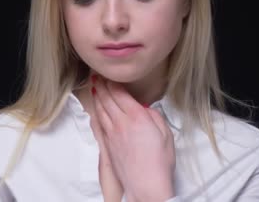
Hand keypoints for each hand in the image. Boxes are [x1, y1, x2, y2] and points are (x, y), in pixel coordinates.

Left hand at [91, 76, 175, 201]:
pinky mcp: (108, 145)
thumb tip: (144, 109)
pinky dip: (95, 113)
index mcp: (136, 116)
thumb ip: (153, 115)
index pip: (120, 94)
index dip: (112, 83)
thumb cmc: (159, 161)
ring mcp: (112, 134)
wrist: (146, 184)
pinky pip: (99, 123)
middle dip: (101, 86)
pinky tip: (94, 109)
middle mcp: (121, 122)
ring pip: (100, 110)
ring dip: (96, 97)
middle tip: (96, 76)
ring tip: (94, 87)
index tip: (108, 75)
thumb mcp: (165, 132)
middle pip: (107, 99)